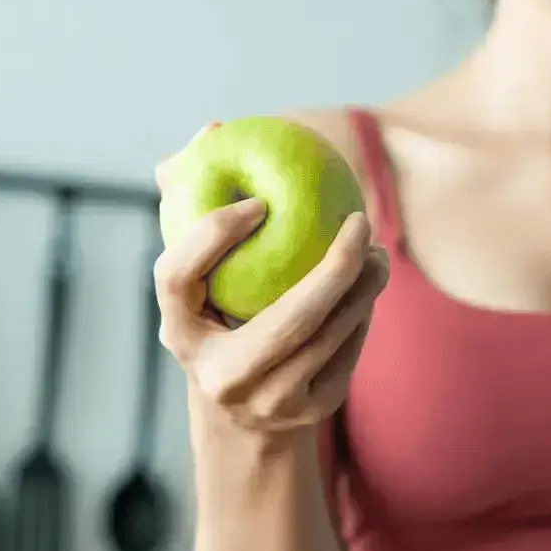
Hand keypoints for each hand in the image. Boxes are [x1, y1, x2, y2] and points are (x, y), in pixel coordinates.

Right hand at [154, 147, 388, 433]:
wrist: (244, 421)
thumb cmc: (220, 320)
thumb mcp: (198, 278)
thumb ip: (196, 204)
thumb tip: (213, 129)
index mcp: (178, 333)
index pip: (176, 279)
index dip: (211, 237)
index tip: (257, 202)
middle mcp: (219, 376)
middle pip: (288, 320)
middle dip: (335, 268)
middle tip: (359, 222)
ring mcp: (268, 401)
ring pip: (331, 334)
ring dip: (363, 286)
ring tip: (374, 251)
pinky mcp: (310, 412)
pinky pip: (348, 352)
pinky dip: (362, 314)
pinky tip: (368, 286)